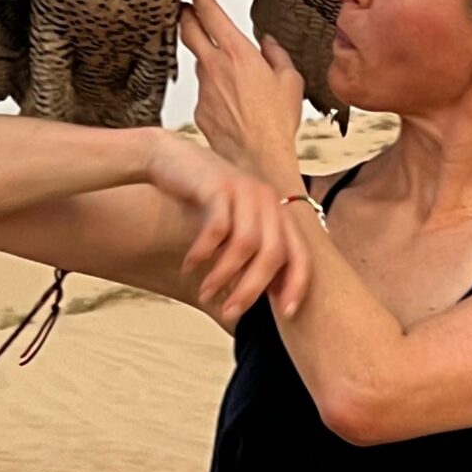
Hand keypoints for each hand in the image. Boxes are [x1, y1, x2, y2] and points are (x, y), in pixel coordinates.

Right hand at [151, 131, 314, 324]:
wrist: (170, 158)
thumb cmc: (203, 201)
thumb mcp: (233, 227)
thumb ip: (249, 255)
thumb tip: (252, 299)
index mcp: (279, 212)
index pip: (300, 254)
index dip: (297, 284)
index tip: (287, 313)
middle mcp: (268, 200)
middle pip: (274, 253)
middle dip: (253, 289)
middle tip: (230, 312)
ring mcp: (245, 190)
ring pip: (246, 244)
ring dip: (225, 275)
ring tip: (206, 293)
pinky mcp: (218, 185)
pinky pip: (218, 228)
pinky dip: (204, 252)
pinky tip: (190, 266)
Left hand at [177, 0, 305, 184]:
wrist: (258, 158)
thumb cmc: (277, 122)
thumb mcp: (290, 80)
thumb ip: (276, 54)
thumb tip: (268, 42)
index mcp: (237, 52)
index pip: (209, 13)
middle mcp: (214, 66)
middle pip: (188, 29)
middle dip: (185, 15)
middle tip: (186, 9)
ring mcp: (203, 87)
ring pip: (198, 63)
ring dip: (206, 59)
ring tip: (226, 69)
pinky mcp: (198, 109)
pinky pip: (204, 91)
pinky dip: (213, 90)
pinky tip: (231, 103)